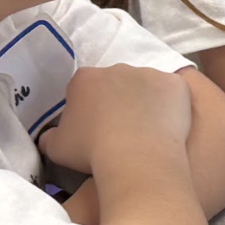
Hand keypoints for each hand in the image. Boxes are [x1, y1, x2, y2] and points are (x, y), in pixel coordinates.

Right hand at [39, 62, 195, 171]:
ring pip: (146, 86)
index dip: (89, 107)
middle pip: (117, 83)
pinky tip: (169, 125)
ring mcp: (149, 73)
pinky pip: (173, 92)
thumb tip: (48, 136)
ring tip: (148, 130)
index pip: (85, 88)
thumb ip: (49, 137)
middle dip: (118, 100)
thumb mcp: (56, 148)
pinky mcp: (175, 84)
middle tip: (122, 129)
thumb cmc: (91, 151)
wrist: (135, 156)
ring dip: (146, 101)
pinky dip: (172, 105)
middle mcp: (117, 68)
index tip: (94, 127)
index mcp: (85, 79)